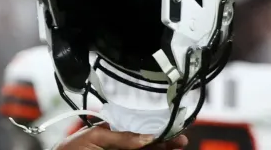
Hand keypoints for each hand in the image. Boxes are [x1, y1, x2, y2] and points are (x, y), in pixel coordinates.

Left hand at [54, 123, 188, 149]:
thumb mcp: (93, 138)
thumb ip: (120, 136)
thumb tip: (146, 136)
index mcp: (110, 135)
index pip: (137, 130)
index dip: (154, 129)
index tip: (170, 127)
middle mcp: (119, 147)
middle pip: (147, 144)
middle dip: (165, 141)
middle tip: (180, 139)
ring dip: (163, 149)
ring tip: (177, 144)